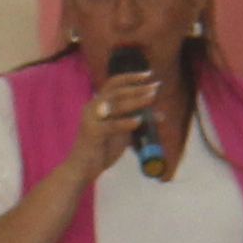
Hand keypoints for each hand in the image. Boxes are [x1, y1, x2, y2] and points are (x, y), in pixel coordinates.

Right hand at [71, 65, 162, 182]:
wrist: (82, 168)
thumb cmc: (101, 149)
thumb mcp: (123, 132)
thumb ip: (137, 121)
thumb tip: (160, 114)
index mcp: (98, 104)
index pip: (114, 83)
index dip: (131, 77)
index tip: (149, 74)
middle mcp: (93, 107)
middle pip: (116, 91)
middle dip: (137, 88)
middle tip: (155, 86)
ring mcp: (91, 119)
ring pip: (115, 105)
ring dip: (135, 101)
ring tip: (151, 98)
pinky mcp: (92, 133)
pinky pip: (111, 125)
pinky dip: (126, 122)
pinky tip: (139, 121)